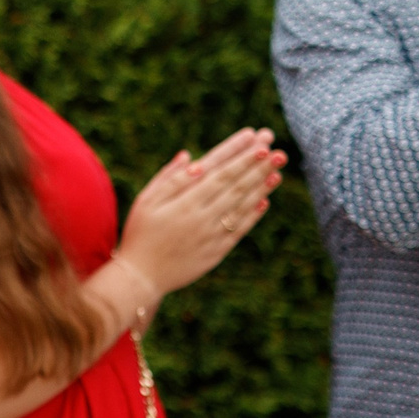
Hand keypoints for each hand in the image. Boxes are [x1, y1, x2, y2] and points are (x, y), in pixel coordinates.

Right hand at [116, 127, 285, 300]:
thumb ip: (168, 179)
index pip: (218, 172)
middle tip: (278, 151)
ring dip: (261, 187)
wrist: (141, 276)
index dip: (239, 155)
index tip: (257, 140)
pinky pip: (239, 230)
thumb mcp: (145, 202)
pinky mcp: (217, 252)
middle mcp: (201, 217)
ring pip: (242, 206)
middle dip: (258, 166)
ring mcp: (211, 235)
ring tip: (278, 170)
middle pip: (235, 187)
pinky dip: (253, 215)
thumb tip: (189, 156)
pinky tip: (264, 200)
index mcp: (184, 202)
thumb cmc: (140, 234)